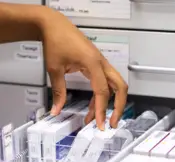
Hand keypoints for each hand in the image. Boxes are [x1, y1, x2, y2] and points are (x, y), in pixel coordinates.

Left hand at [40, 8, 127, 129]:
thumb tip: (57, 109)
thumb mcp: (55, 69)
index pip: (102, 91)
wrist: (54, 25)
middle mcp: (101, 63)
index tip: (99, 124)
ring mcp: (100, 62)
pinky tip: (92, 107)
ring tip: (97, 119)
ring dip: (109, 103)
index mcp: (93, 63)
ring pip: (114, 85)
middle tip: (111, 123)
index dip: (102, 110)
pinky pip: (104, 81)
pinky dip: (101, 95)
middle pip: (120, 87)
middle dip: (119, 107)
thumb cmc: (56, 41)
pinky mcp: (96, 63)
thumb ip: (58, 91)